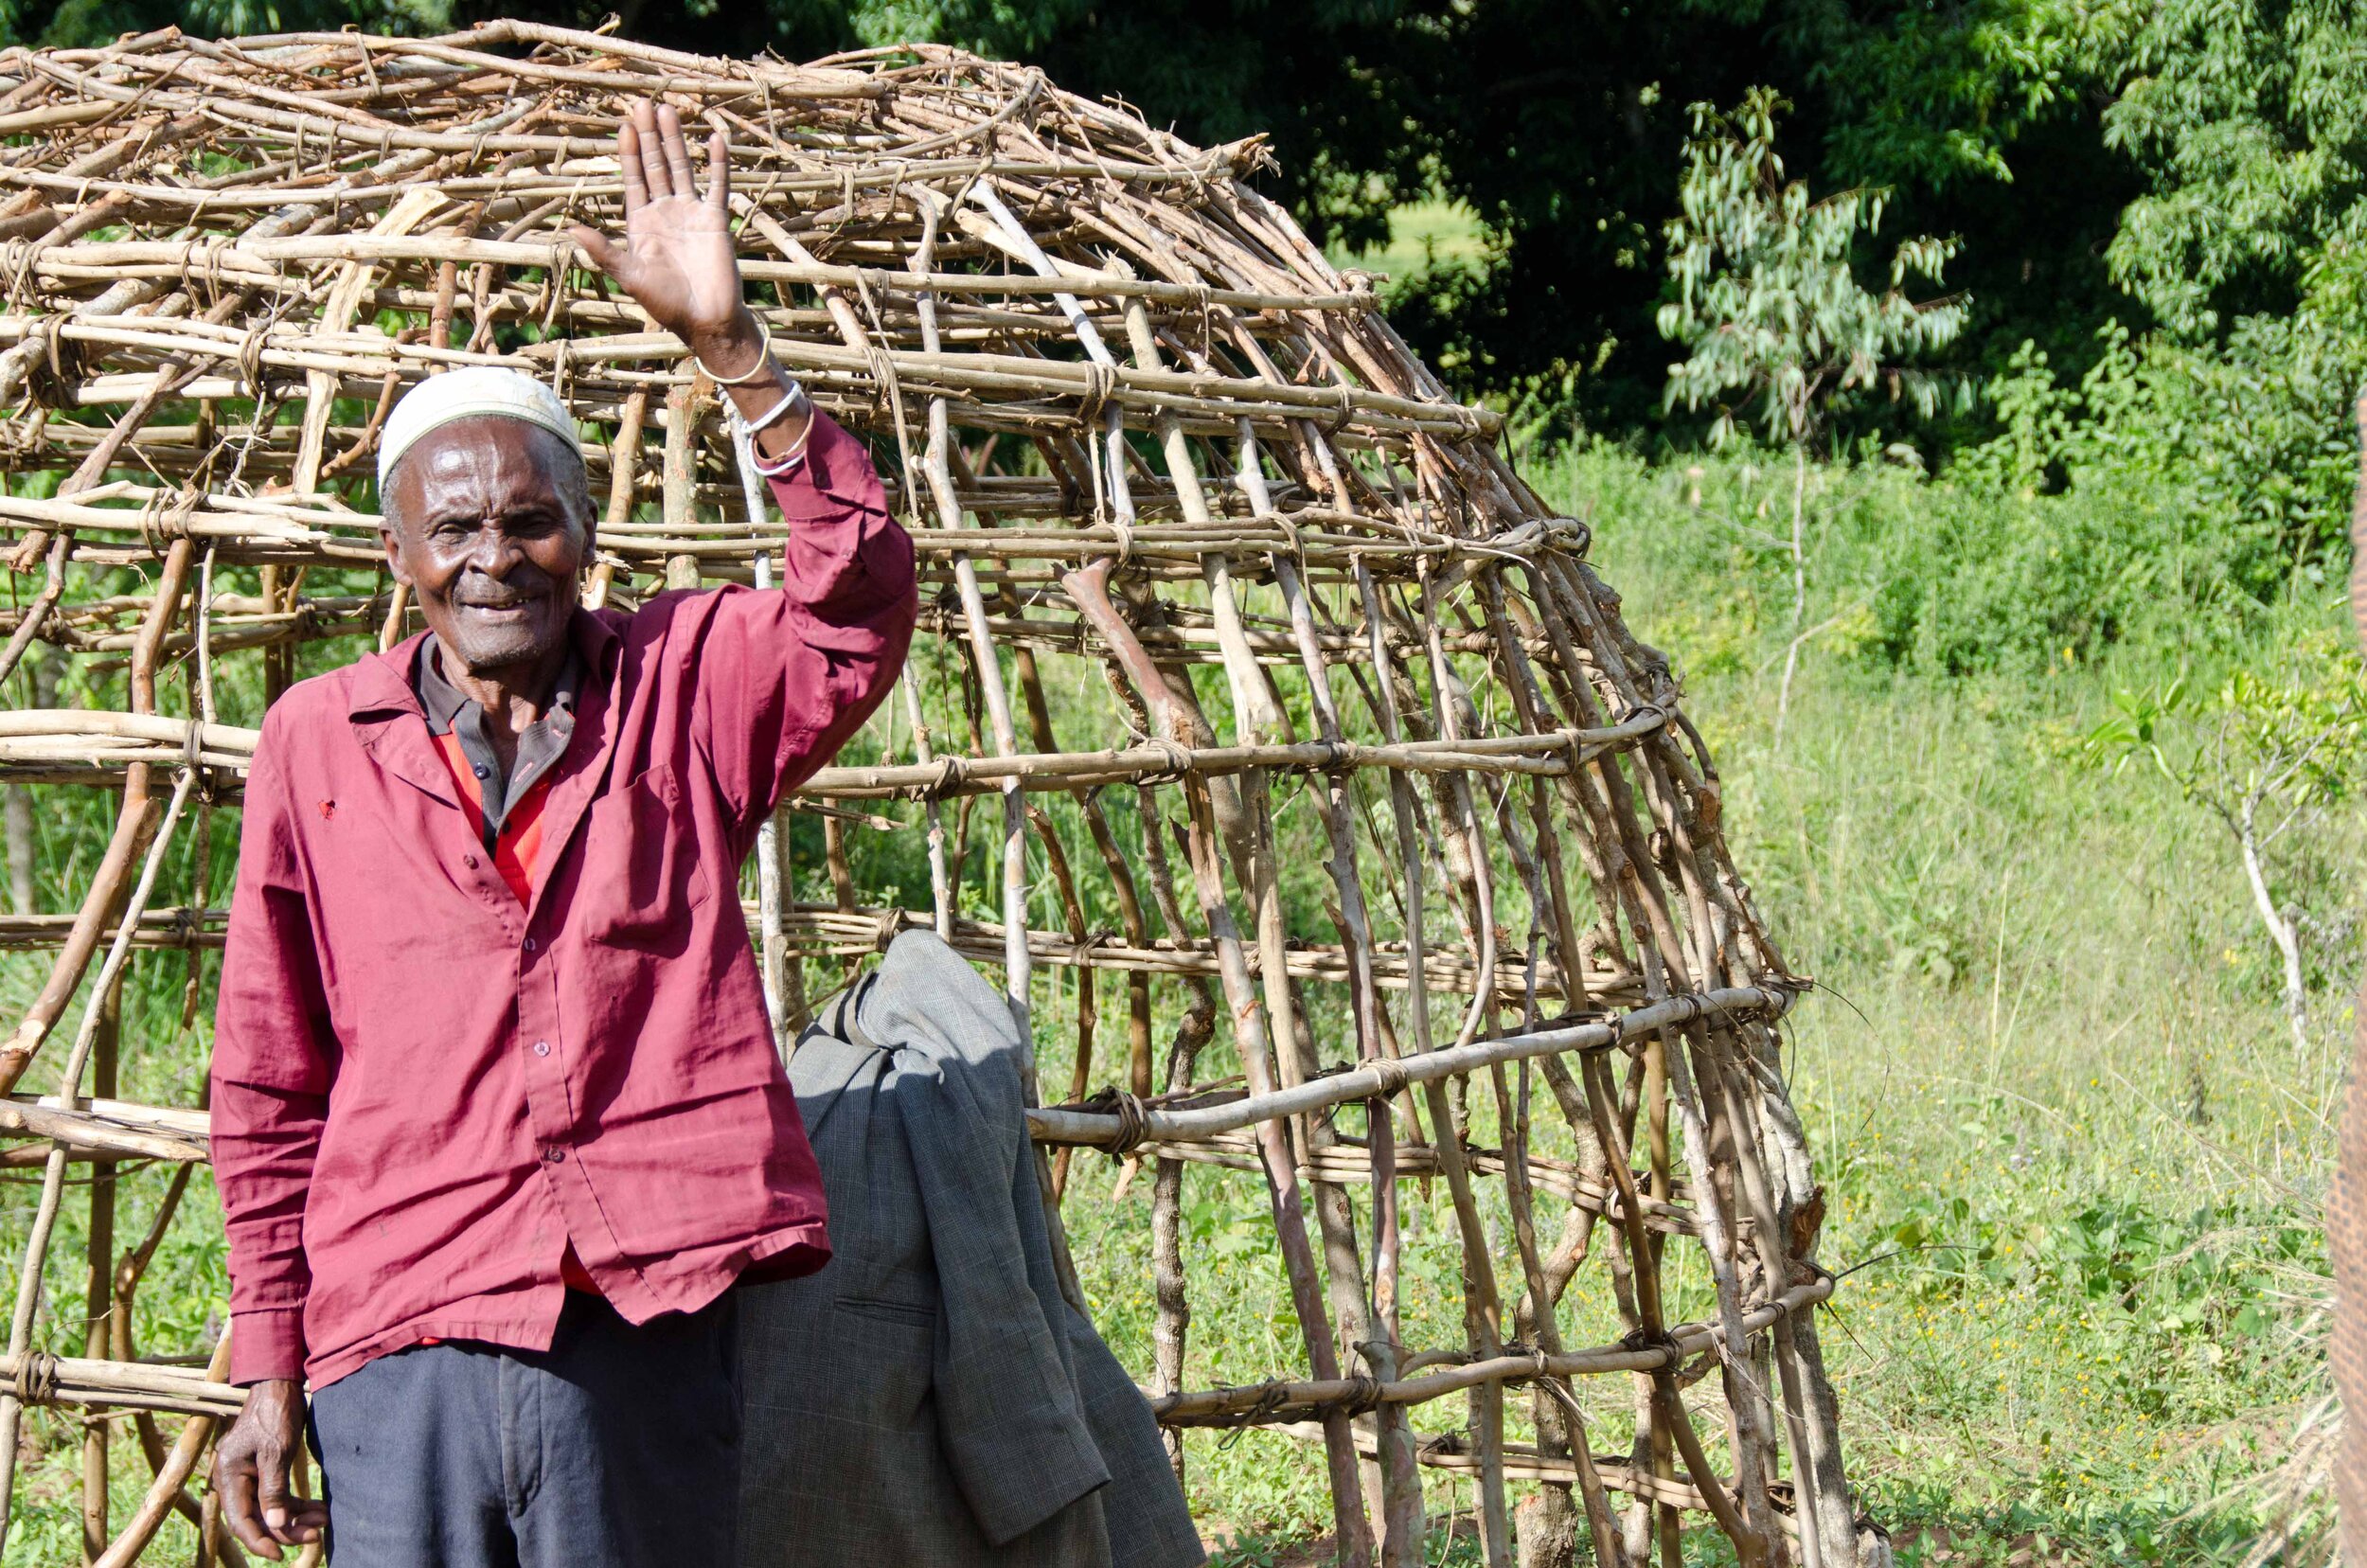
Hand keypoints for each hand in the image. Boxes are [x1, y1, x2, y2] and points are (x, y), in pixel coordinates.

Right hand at [215, 1378, 327, 1560]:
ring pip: (270, 1507)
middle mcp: (234, 1478)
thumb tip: (275, 1523)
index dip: (260, 1541)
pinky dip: (297, 1503)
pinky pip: (277, 1494)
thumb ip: (273, 1488)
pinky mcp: (264, 1469)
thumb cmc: (275, 1412)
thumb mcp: (276, 1450)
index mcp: (229, 1475)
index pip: (240, 1520)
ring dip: (296, 1516)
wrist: (279, 1383)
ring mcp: (248, 1474)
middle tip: (316, 1533)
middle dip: (286, 1528)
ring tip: (324, 1519)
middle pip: (258, 1516)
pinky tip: (318, 1509)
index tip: (281, 1555)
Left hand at [569, 101, 763, 378]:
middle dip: (650, 136)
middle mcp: (666, 213)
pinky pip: (717, 186)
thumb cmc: (666, 303)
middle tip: (644, 104)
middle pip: (656, 166)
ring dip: (676, 141)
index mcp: (642, 224)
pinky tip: (713, 140)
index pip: (634, 179)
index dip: (630, 153)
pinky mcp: (716, 221)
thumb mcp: (629, 275)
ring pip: (682, 169)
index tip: (625, 126)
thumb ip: (603, 251)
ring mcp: (692, 214)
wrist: (706, 320)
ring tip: (669, 111)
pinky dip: (717, 164)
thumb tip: (570, 228)